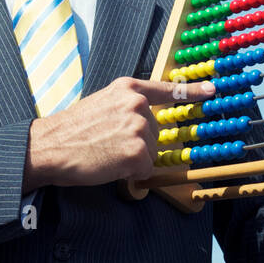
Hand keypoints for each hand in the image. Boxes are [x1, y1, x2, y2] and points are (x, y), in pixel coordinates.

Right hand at [22, 77, 216, 189]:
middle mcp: (137, 104)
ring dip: (134, 159)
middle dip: (138, 143)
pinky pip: (145, 169)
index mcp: (128, 89)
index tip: (213, 91)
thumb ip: (127, 107)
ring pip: (151, 152)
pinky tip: (110, 165)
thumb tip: (147, 122)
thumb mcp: (103, 103)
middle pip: (156, 132)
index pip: (168, 89)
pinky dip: (131, 173)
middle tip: (109, 144)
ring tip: (106, 153)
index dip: (194, 91)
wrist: (50, 147)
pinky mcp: (137, 152)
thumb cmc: (73, 129)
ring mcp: (139, 127)